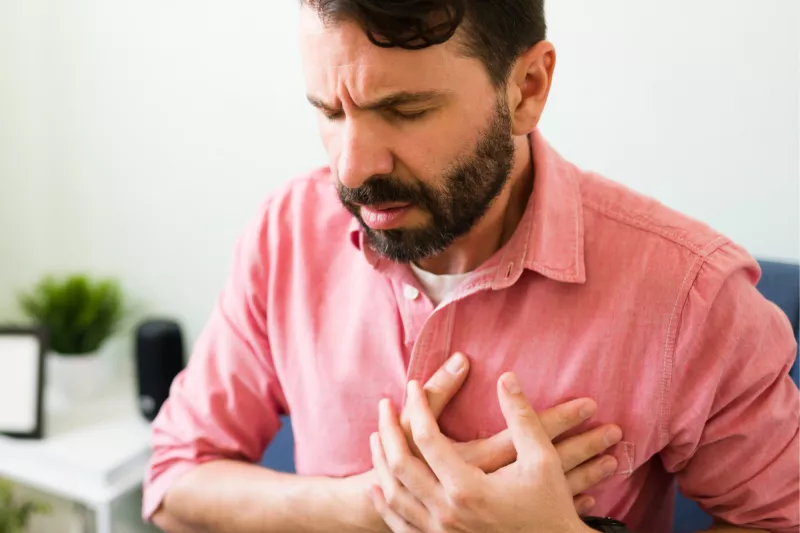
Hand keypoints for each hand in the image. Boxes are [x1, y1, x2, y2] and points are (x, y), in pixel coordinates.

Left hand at [369, 373, 607, 532]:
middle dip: (388, 430)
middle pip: (400, 464)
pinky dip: (385, 504)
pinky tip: (378, 488)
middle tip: (385, 405)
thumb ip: (521, 416)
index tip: (413, 385)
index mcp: (467, 488)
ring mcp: (441, 532)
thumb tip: (507, 378)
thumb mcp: (542, 458)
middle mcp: (447, 512)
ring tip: (376, 436)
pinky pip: (400, 525)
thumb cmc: (550, 506)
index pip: (427, 438)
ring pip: (395, 495)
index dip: (418, 407)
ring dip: (381, 463)